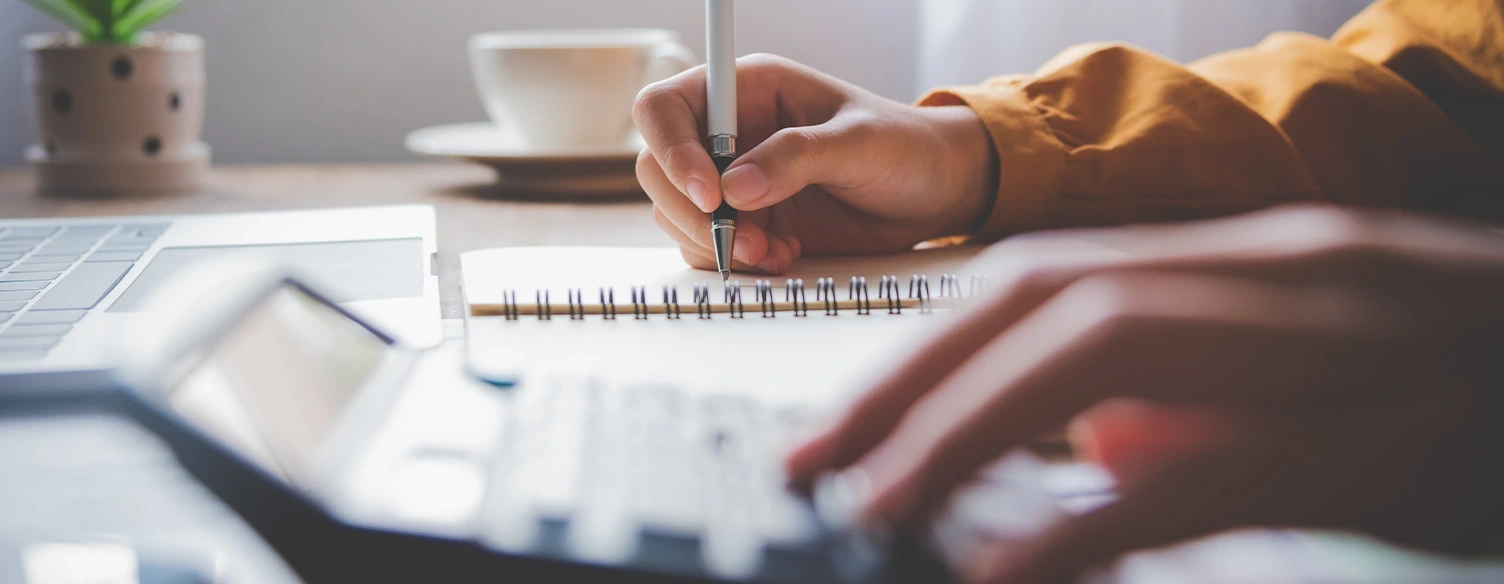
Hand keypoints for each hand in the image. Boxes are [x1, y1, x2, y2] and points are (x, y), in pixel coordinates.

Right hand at [633, 54, 996, 273]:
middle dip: (691, 212)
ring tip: (775, 250)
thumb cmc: (903, 147)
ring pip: (677, 214)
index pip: (666, 107)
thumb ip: (798, 157)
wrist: (932, 192)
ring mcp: (732, 180)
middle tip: (744, 239)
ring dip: (716, 243)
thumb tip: (737, 188)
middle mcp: (728, 133)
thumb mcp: (859, 143)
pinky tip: (782, 255)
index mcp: (747, 89)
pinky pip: (706, 247)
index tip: (712, 195)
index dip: (673, 150)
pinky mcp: (745, 221)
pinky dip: (735, 262)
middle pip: (658, 167)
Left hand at [785, 204, 1503, 582]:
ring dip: (970, 429)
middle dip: (917, 380)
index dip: (927, 347)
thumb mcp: (1316, 372)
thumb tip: (1093, 447)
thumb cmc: (1463, 390)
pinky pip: (1204, 478)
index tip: (843, 420)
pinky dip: (1089, 526)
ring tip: (880, 505)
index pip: (1043, 280)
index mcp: (1247, 263)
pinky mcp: (1371, 448)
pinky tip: (1005, 575)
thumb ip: (1197, 397)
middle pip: (1048, 299)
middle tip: (820, 462)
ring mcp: (1326, 348)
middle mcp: (1274, 275)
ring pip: (1107, 353)